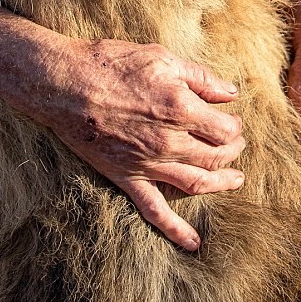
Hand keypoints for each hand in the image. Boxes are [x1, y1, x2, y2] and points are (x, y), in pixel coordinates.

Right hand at [35, 37, 245, 250]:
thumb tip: (231, 93)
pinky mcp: (127, 177)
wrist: (64, 83)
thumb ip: (200, 77)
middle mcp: (169, 141)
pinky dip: (176, 230)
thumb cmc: (112, 63)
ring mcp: (148, 163)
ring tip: (234, 180)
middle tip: (236, 145)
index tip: (233, 122)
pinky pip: (155, 210)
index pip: (225, 129)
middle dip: (232, 152)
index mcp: (180, 108)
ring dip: (220, 184)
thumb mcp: (161, 58)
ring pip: (196, 184)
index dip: (235, 127)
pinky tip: (194, 243)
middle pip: (215, 157)